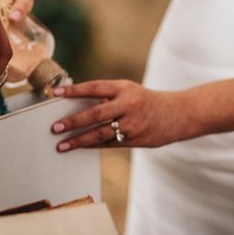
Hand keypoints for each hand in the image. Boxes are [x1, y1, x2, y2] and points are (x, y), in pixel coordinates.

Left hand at [50, 80, 198, 150]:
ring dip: (79, 140)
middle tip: (55, 128)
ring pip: (100, 133)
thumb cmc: (146, 101)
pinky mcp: (136, 140)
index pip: (94, 87)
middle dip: (73, 122)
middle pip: (95, 114)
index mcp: (124, 88)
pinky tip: (80, 147)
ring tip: (62, 145)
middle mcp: (128, 105)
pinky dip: (93, 145)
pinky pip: (109, 144)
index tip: (55, 94)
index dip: (74, 91)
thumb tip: (77, 103)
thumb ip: (107, 96)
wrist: (178, 115)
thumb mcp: (129, 91)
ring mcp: (132, 124)